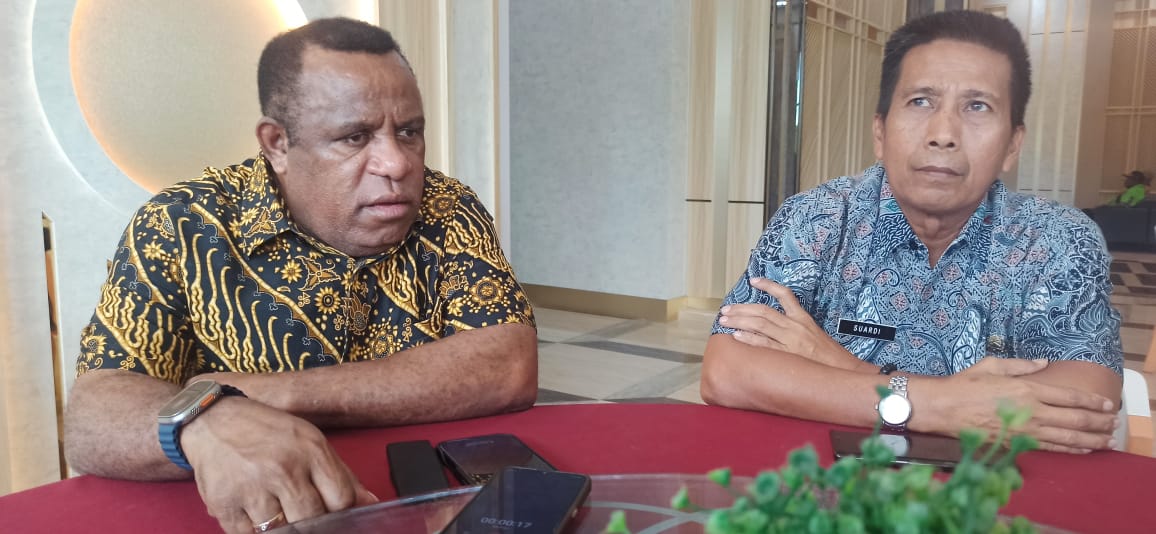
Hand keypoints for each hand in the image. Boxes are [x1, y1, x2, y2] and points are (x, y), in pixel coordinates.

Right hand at [180, 397, 376, 533]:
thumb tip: (369, 502)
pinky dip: (253, 529)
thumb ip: (340, 474)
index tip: (331, 510)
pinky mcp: (225, 504)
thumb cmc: (267, 431)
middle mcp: (283, 470)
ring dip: (282, 525)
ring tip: (276, 506)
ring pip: (282, 532)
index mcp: (310, 451)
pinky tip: (254, 510)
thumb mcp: (310, 440)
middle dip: (311, 520)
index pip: (341, 499)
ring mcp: (253, 489)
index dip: (340, 510)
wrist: (213, 421)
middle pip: (313, 520)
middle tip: (300, 510)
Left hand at [718, 278, 865, 370]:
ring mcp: (791, 340)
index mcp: (803, 318)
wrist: (844, 370)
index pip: (784, 295)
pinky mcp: (788, 354)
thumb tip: (774, 326)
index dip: (768, 285)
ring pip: (760, 324)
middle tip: (726, 309)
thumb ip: (796, 329)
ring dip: (739, 320)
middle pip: (763, 311)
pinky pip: (764, 344)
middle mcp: (795, 326)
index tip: (753, 280)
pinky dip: (749, 338)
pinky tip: (736, 335)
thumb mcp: (814, 335)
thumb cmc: (829, 356)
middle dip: (742, 308)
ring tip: (724, 320)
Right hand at [927, 357, 1117, 453]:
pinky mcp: (1016, 443)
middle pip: (1075, 419)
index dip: (1091, 401)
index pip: (1069, 397)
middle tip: (1113, 423)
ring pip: (1067, 437)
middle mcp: (1031, 411)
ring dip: (1090, 439)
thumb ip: (1021, 365)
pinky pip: (1050, 448)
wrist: (943, 408)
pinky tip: (1082, 449)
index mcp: (1027, 389)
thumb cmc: (964, 384)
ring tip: (1106, 440)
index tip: (1106, 404)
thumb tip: (1043, 363)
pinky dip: (1070, 449)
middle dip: (1098, 422)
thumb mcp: (992, 365)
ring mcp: (1025, 431)